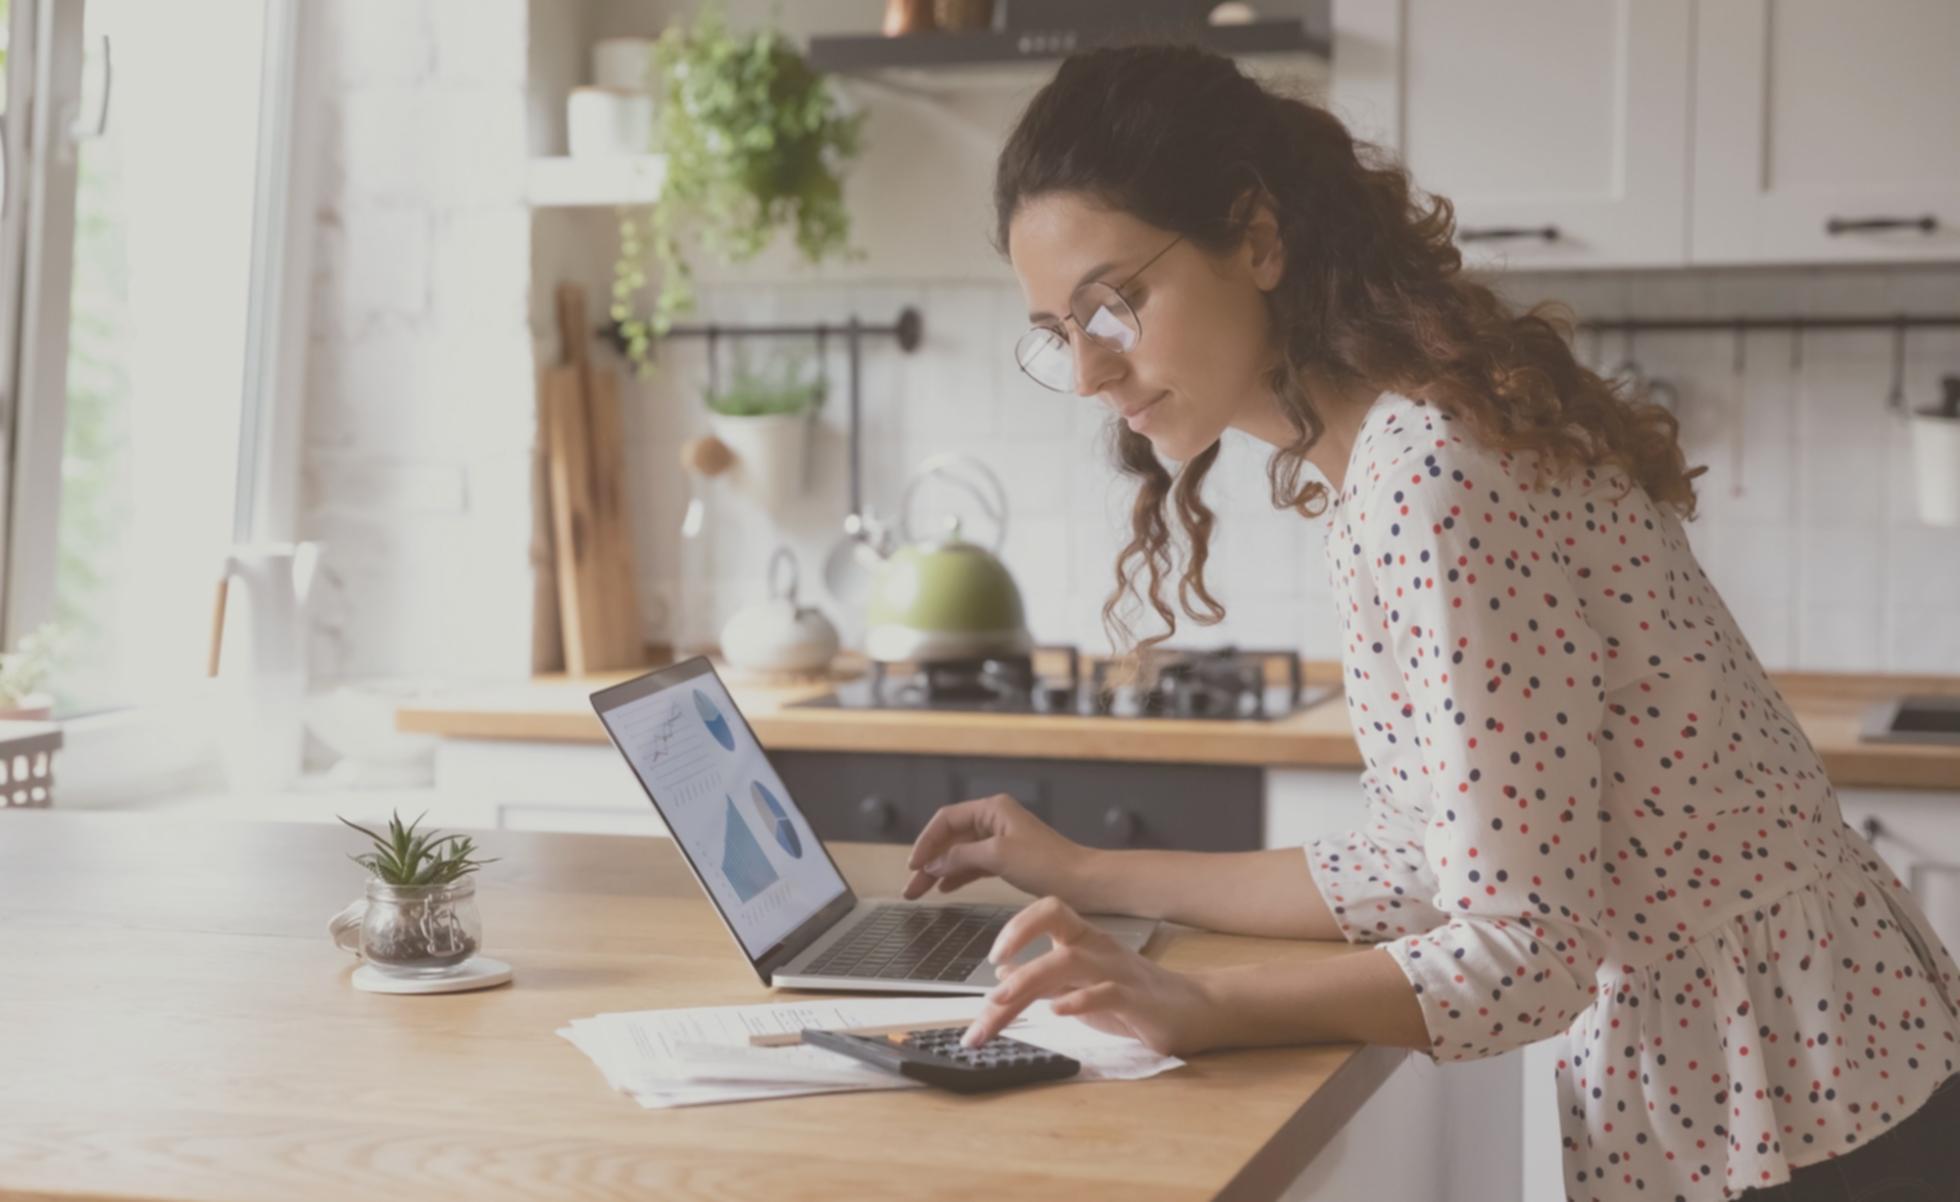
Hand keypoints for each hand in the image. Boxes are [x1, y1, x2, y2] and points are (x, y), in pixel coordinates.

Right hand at [902, 793, 1089, 902]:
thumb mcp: (998, 856)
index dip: (926, 841)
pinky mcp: (1007, 859)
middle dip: (928, 861)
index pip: (946, 819)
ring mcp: (1001, 840)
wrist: (1083, 882)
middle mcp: (995, 820)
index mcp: (993, 809)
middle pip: (950, 837)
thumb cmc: (1049, 863)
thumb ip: (961, 856)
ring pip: (960, 853)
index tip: (913, 864)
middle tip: (910, 886)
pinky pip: (974, 864)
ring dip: (939, 872)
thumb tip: (934, 862)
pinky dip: (958, 876)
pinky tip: (944, 888)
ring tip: (920, 892)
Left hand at [959, 896, 1217, 1054]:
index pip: (1049, 910)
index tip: (993, 954)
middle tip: (985, 990)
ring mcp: (1118, 971)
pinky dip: (1079, 1000)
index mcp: (1084, 939)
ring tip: (1002, 1000)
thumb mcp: (1080, 986)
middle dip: (1014, 948)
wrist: (1195, 1009)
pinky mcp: (1138, 1000)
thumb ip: (1042, 979)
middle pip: (1053, 927)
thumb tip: (1000, 971)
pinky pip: (1107, 993)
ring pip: (1070, 960)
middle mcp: (1098, 948)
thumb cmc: (1134, 997)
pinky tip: (1057, 1011)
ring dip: (1030, 978)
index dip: (1018, 924)